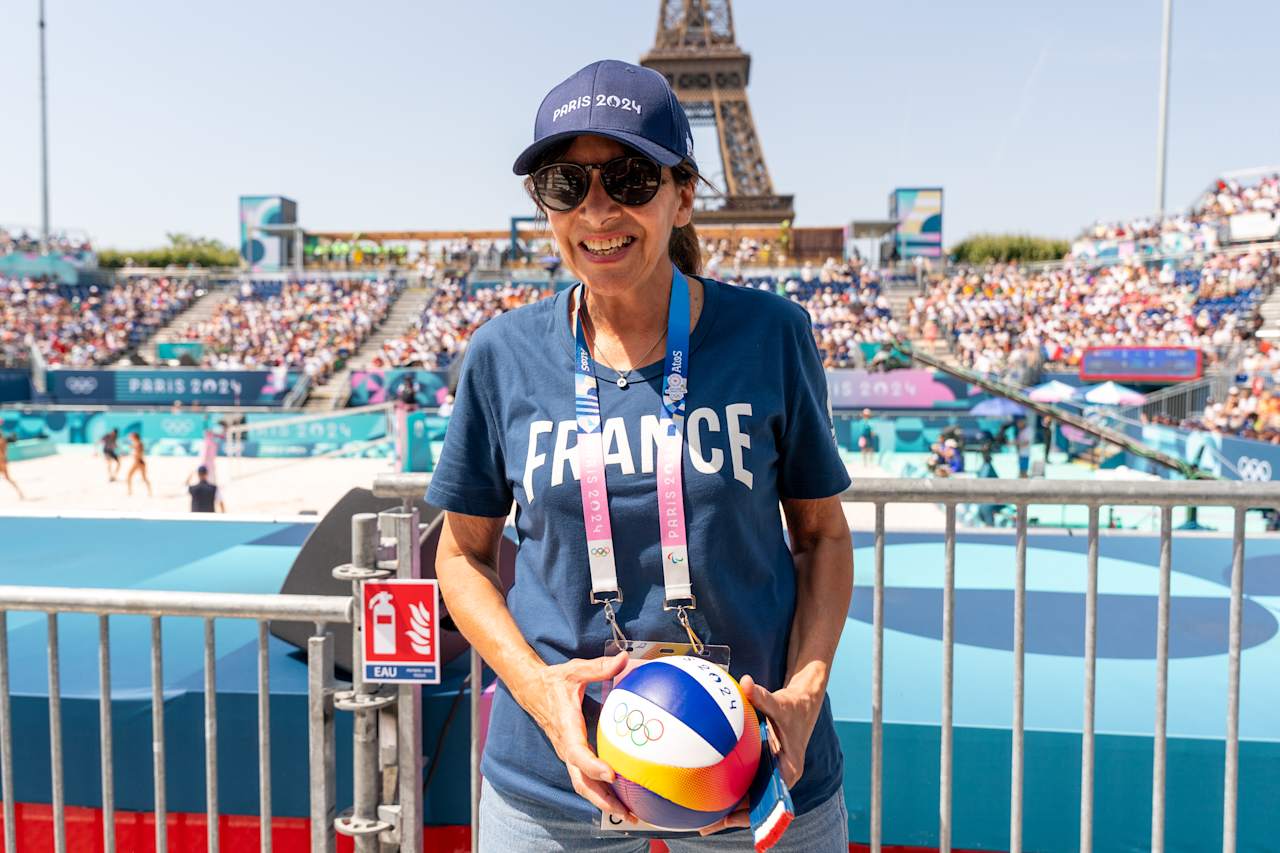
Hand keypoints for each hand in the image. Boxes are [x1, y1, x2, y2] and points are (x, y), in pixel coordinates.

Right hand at [514, 651, 635, 822]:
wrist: (532, 690)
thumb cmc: (555, 681)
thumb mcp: (575, 670)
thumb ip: (599, 667)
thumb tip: (622, 658)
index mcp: (567, 729)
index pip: (578, 754)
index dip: (594, 766)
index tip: (612, 774)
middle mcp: (567, 748)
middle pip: (582, 783)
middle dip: (604, 800)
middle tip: (629, 812)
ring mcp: (569, 754)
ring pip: (585, 786)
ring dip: (606, 801)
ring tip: (631, 814)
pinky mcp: (574, 755)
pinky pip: (587, 778)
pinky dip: (604, 791)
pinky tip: (624, 795)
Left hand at [698, 673, 823, 836]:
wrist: (802, 704)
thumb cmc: (792, 706)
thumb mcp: (780, 703)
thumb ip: (763, 696)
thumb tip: (746, 683)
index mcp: (788, 770)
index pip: (769, 800)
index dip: (750, 813)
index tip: (729, 819)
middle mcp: (779, 777)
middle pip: (755, 805)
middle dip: (732, 817)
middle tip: (706, 826)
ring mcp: (770, 774)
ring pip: (748, 796)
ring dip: (728, 808)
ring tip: (701, 819)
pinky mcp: (762, 767)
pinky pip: (744, 782)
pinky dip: (728, 787)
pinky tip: (705, 789)